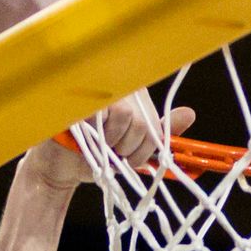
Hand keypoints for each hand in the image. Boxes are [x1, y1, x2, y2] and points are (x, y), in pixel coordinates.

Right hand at [26, 90, 195, 190]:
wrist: (60, 166)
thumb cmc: (95, 154)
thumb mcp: (131, 147)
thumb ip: (157, 133)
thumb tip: (189, 113)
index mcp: (131, 93)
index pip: (154, 119)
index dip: (147, 143)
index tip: (131, 155)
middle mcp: (117, 84)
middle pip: (144, 121)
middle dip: (131, 149)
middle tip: (113, 154)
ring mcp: (98, 87)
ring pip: (128, 117)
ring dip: (115, 144)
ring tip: (99, 146)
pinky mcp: (81, 96)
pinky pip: (106, 116)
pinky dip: (101, 137)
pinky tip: (88, 140)